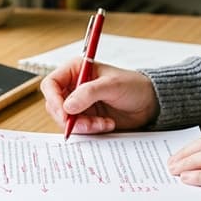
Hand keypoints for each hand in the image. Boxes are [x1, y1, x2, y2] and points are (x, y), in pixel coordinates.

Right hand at [39, 57, 159, 134]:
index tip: (65, 113)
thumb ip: (89, 93)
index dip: (54, 100)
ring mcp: (79, 104)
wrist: (149, 103)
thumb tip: (68, 106)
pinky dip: (90, 130)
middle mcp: (74, 87)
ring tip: (102, 123)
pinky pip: (78, 128)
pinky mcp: (86, 118)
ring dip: (82, 125)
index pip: (51, 84)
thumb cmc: (133, 86)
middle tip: (88, 123)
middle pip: (55, 106)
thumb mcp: (112, 85)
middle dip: (70, 118)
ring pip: (65, 120)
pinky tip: (106, 125)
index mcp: (76, 70)